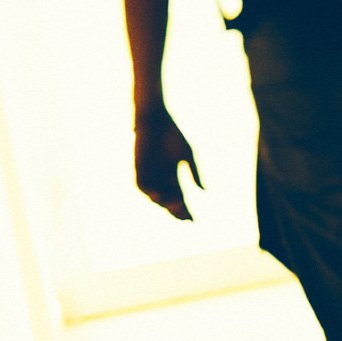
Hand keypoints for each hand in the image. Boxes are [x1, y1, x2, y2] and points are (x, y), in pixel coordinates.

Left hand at [134, 104, 202, 219]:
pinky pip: (141, 186)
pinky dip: (149, 192)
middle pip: (168, 201)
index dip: (186, 209)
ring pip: (155, 196)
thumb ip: (194, 173)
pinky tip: (158, 196)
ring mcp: (149, 174)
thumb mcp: (188, 155)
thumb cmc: (173, 134)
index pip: (180, 198)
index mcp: (173, 176)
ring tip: (174, 205)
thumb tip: (203, 191)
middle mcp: (160, 178)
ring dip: (164, 203)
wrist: (156, 120)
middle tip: (184, 217)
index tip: (193, 220)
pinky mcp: (138, 168)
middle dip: (176, 210)